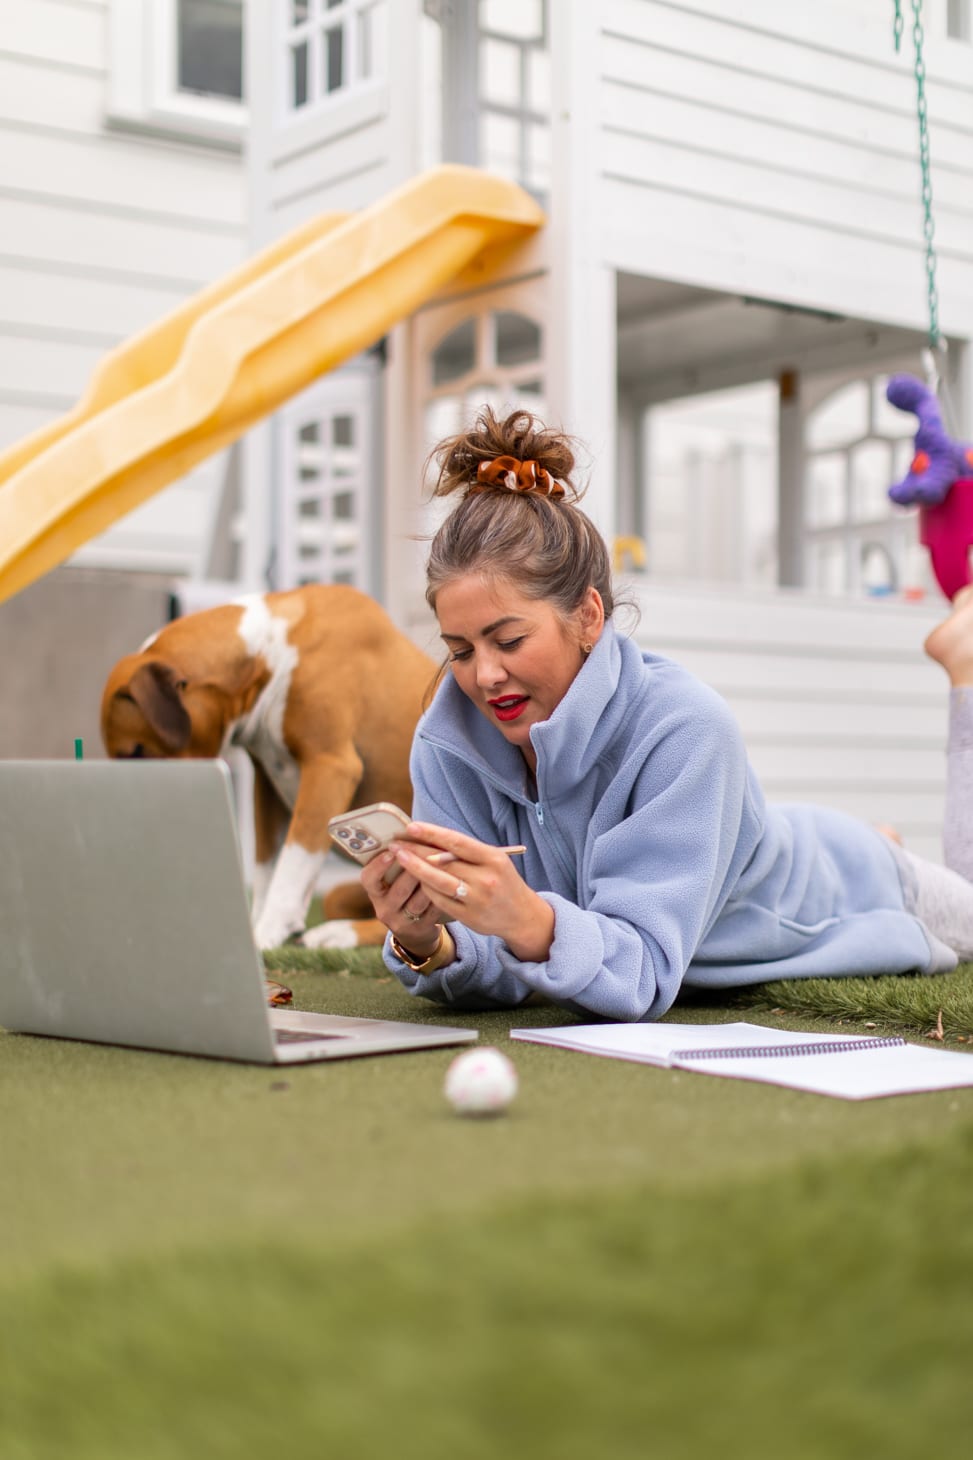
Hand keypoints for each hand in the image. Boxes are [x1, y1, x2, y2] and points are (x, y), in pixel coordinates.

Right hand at [360, 841, 443, 957]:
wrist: (414, 931)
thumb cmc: (404, 893)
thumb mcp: (393, 882)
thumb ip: (398, 863)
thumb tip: (410, 831)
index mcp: (375, 893)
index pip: (369, 879)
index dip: (378, 865)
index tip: (391, 851)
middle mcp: (385, 909)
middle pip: (399, 889)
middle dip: (414, 869)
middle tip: (425, 852)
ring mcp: (403, 922)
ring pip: (419, 900)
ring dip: (432, 882)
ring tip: (442, 865)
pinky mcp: (421, 929)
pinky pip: (434, 910)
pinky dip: (443, 895)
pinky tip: (451, 882)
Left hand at [388, 823, 554, 962]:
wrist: (522, 915)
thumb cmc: (503, 880)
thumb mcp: (493, 860)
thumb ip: (466, 852)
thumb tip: (430, 838)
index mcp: (493, 858)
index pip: (457, 842)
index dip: (432, 833)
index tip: (412, 827)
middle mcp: (486, 879)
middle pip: (444, 862)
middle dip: (417, 850)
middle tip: (396, 842)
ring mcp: (476, 899)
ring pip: (438, 881)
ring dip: (415, 868)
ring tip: (400, 857)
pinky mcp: (469, 917)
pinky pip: (440, 900)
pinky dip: (426, 888)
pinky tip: (415, 880)